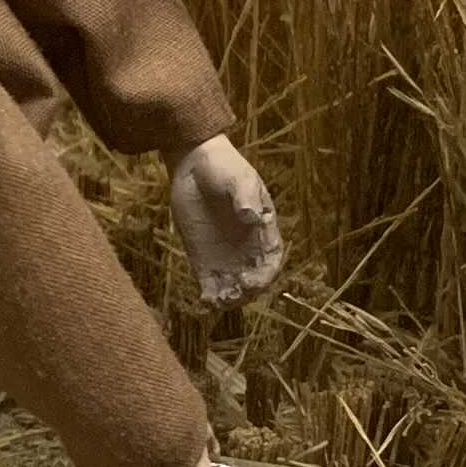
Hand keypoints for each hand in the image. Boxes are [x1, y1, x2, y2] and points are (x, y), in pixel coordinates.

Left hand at [170, 137, 284, 306]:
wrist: (194, 164)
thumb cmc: (223, 167)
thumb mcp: (237, 178)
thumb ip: (244, 197)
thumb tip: (251, 216)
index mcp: (263, 231)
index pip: (271, 262)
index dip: (264, 277)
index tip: (249, 281)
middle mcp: (248, 249)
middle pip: (254, 282)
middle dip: (246, 294)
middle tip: (231, 294)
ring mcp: (226, 256)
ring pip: (233, 288)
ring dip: (228, 300)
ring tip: (216, 301)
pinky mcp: (203, 258)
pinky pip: (210, 284)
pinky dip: (209, 297)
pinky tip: (203, 302)